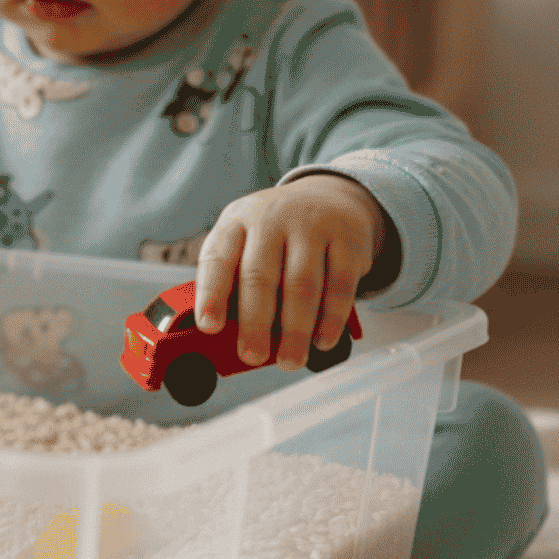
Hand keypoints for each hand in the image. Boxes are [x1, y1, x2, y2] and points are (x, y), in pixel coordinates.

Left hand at [193, 173, 387, 370]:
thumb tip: (226, 338)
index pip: (217, 259)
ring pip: (302, 284)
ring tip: (290, 360)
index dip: (211, 295)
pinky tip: (322, 340)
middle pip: (260, 275)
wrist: (327, 197)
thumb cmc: (274, 235)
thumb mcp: (244, 244)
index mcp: (235, 223)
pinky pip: (340, 285)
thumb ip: (232, 283)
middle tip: (252, 356)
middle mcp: (271, 219)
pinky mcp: (348, 240)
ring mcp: (312, 225)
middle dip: (255, 323)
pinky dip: (331, 318)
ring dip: (295, 330)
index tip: (209, 328)